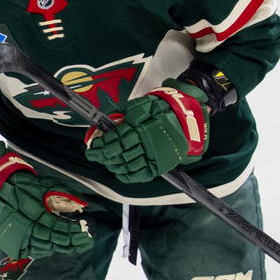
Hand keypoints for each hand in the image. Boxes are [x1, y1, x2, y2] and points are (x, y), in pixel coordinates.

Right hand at [0, 144, 91, 259]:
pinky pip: (30, 250)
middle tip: (84, 242)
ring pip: (43, 248)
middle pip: (53, 241)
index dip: (73, 232)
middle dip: (70, 242)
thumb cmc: (19, 183)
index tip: (85, 233)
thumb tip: (84, 205)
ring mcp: (16, 236)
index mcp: (34, 212)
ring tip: (72, 244)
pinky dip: (43, 249)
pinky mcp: (10, 240)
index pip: (59, 228)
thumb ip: (65, 193)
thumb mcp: (44, 183)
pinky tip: (53, 246)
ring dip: (58, 247)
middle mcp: (25, 227)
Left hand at [83, 81, 208, 183]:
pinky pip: (140, 174)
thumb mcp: (140, 104)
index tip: (92, 146)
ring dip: (113, 165)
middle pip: (117, 153)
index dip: (100, 145)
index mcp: (139, 126)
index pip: (113, 139)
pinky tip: (119, 172)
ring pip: (126, 165)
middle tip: (94, 155)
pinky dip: (127, 175)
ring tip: (106, 162)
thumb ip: (120, 112)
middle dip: (103, 156)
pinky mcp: (160, 164)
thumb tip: (103, 121)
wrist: (187, 117)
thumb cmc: (162, 108)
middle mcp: (145, 142)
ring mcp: (153, 154)